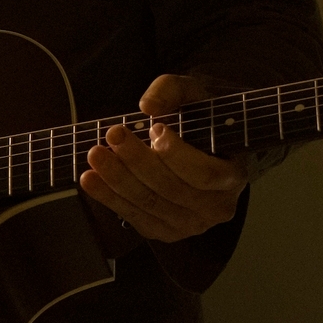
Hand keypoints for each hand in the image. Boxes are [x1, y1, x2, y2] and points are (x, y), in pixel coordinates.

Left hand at [79, 74, 248, 242]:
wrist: (200, 145)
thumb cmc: (199, 120)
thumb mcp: (193, 94)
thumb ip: (173, 91)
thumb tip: (148, 104)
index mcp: (232, 175)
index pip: (205, 173)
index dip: (177, 154)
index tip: (155, 128)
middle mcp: (216, 207)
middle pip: (172, 189)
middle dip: (138, 161)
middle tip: (114, 134)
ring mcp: (191, 224)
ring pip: (151, 204)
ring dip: (118, 179)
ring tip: (95, 154)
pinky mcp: (165, 231)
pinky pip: (135, 217)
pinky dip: (110, 198)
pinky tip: (90, 179)